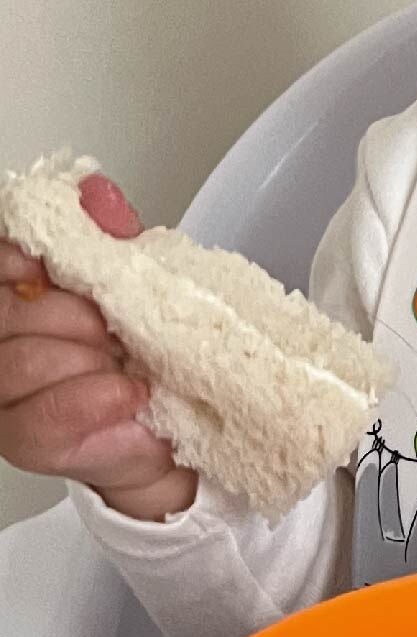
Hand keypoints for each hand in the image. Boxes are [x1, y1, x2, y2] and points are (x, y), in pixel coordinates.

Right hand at [0, 175, 196, 520]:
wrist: (179, 429)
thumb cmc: (151, 356)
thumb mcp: (143, 286)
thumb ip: (112, 238)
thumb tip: (95, 194)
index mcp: (22, 295)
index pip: (1, 262)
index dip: (20, 257)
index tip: (58, 264)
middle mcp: (3, 341)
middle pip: (8, 312)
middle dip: (75, 316)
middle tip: (117, 331)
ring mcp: (6, 396)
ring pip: (20, 362)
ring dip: (87, 361)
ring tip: (129, 368)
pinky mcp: (27, 442)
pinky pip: (42, 418)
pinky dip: (93, 401)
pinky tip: (130, 394)